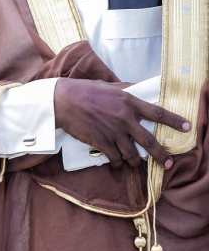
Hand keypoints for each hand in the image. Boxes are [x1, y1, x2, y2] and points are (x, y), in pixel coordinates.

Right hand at [54, 78, 188, 168]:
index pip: (157, 113)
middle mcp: (124, 118)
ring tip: (137, 164)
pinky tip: (116, 162)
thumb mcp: (108, 86)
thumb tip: (138, 89)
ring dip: (136, 162)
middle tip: (168, 163)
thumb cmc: (84, 90)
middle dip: (161, 154)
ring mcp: (113, 132)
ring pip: (132, 154)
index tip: (187, 127)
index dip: (174, 120)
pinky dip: (117, 162)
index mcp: (128, 102)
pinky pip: (114, 158)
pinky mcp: (100, 142)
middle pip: (149, 141)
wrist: (62, 101)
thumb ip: (125, 89)